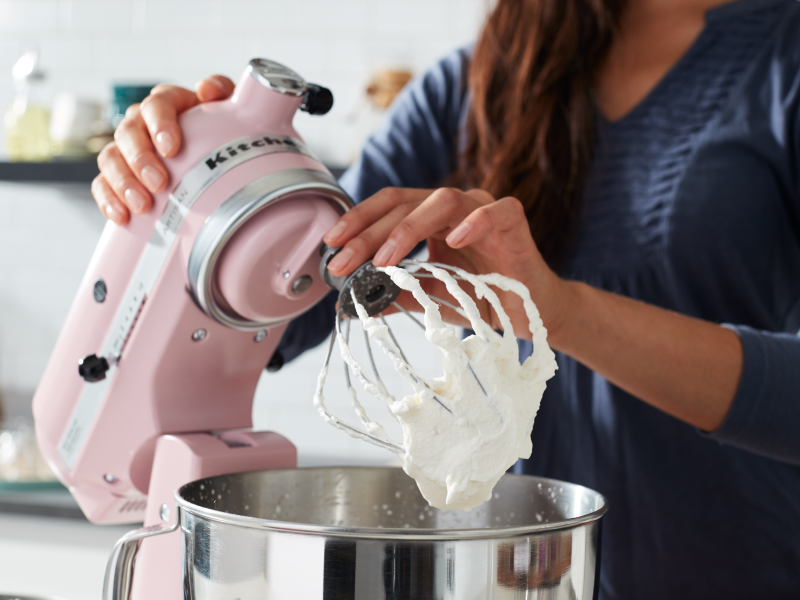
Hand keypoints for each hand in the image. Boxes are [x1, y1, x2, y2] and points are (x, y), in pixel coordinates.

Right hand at [91, 75, 234, 224]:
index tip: (171, 148)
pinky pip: (102, 183)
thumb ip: (223, 91)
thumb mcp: (231, 110)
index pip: (156, 104)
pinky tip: (121, 216)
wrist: (220, 160)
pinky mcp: (118, 175)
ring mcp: (127, 149)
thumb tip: (207, 88)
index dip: (160, 124)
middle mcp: (142, 123)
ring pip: (110, 158)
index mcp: (169, 103)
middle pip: (128, 133)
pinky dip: (108, 199)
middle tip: (159, 183)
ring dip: (123, 182)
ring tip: (142, 205)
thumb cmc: (224, 133)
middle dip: (140, 160)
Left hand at [322, 187, 572, 340]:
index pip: (389, 206)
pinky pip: (497, 211)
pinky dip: (475, 221)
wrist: (529, 312)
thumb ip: (396, 294)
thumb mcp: (430, 297)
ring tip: (386, 257)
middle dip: (371, 232)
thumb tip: (352, 304)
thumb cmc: (482, 298)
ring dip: (409, 228)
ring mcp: (484, 210)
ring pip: (443, 199)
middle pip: (406, 203)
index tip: (332, 244)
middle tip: (346, 260)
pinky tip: (455, 239)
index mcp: (431, 219)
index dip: (359, 221)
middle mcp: (455, 207)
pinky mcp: (515, 221)